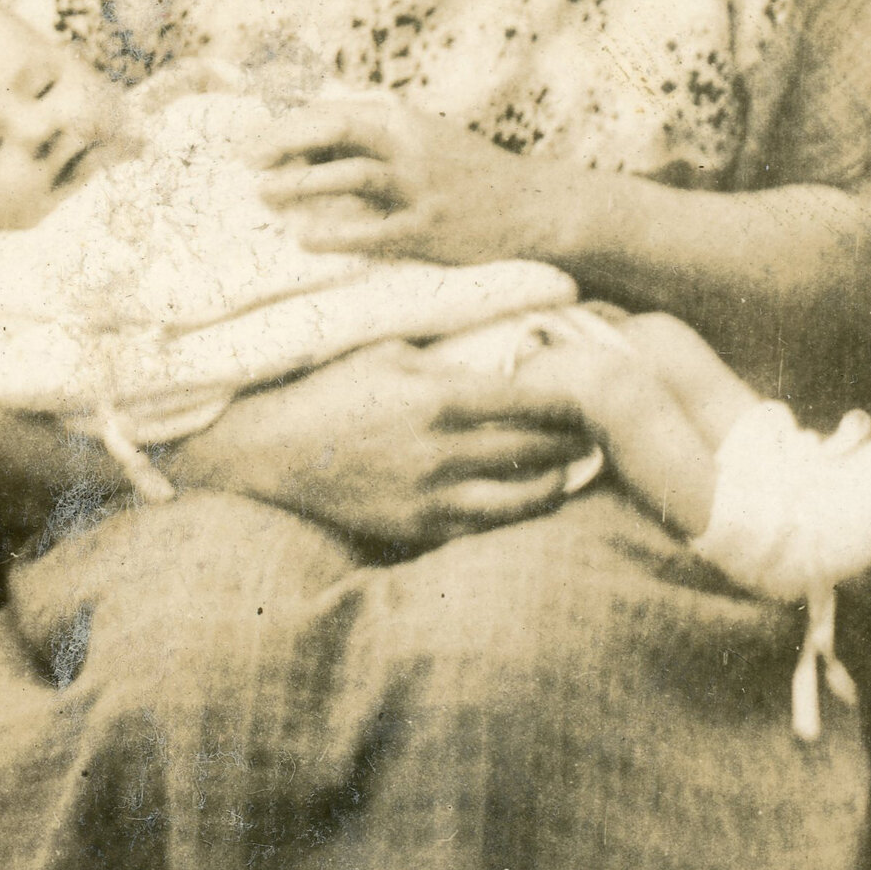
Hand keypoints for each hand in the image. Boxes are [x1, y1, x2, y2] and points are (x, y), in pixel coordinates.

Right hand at [169, 339, 592, 549]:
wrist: (269, 450)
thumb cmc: (333, 386)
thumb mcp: (391, 350)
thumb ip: (449, 351)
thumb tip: (505, 341)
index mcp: (439, 398)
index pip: (532, 400)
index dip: (571, 397)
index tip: (595, 388)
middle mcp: (441, 452)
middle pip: (536, 449)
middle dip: (575, 438)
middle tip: (601, 426)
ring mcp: (429, 496)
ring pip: (521, 498)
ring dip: (557, 481)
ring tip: (580, 465)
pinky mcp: (415, 528)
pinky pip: (484, 527)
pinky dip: (517, 513)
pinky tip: (536, 497)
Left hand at [258, 99, 580, 268]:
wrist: (533, 207)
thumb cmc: (468, 175)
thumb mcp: (425, 141)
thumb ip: (376, 139)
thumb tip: (311, 144)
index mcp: (406, 121)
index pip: (336, 112)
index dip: (289, 123)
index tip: (251, 139)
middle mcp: (411, 146)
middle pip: (337, 130)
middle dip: (286, 141)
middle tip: (246, 158)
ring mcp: (421, 187)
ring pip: (353, 175)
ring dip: (303, 183)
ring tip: (263, 192)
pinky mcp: (429, 228)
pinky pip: (375, 231)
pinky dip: (337, 234)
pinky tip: (304, 240)